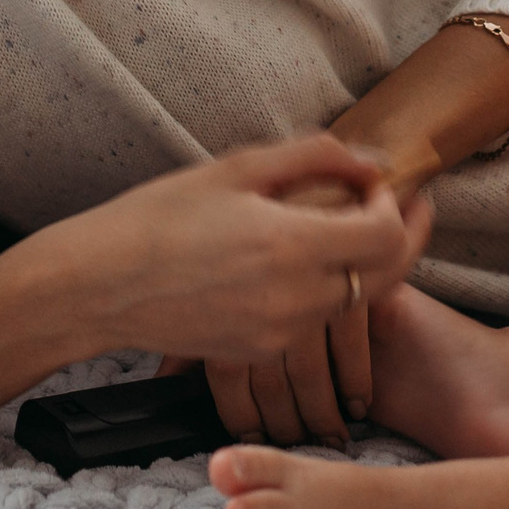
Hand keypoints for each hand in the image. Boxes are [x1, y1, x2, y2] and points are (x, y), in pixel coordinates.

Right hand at [165, 173, 426, 447]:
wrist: (100, 285)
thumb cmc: (161, 216)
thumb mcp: (237, 168)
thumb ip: (315, 157)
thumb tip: (374, 161)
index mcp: (290, 245)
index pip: (386, 234)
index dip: (396, 205)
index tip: (381, 184)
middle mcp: (295, 299)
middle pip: (387, 275)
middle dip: (405, 238)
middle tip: (408, 208)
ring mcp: (280, 334)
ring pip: (353, 301)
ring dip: (362, 264)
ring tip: (345, 228)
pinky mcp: (261, 351)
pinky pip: (314, 321)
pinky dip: (323, 290)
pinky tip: (301, 262)